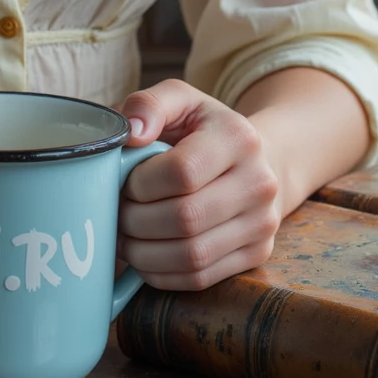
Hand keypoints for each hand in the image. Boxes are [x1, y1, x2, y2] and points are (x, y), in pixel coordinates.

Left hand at [115, 78, 282, 290]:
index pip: (182, 172)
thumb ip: (149, 104)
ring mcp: (262, 223)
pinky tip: (144, 257)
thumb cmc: (205, 130)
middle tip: (116, 213)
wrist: (259, 161)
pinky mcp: (257, 254)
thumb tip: (130, 132)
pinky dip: (162, 273)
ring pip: (192, 255)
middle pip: (185, 218)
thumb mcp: (180, 100)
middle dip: (136, 221)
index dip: (141, 183)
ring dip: (144, 253)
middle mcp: (259, 182)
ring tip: (124, 237)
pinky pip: (201, 277)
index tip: (124, 181)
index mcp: (238, 137)